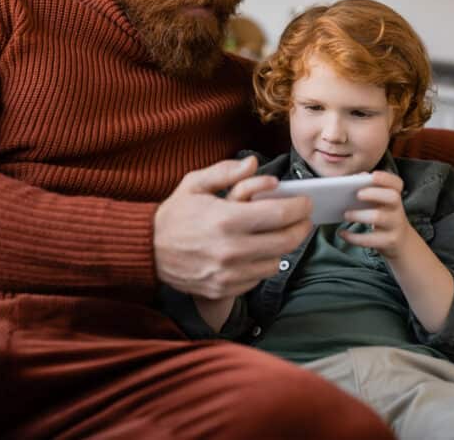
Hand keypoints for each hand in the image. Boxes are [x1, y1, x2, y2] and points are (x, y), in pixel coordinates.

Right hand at [154, 156, 312, 298]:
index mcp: (226, 220)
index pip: (280, 215)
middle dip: (301, 227)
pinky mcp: (224, 288)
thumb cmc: (175, 214)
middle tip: (303, 218)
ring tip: (280, 233)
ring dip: (283, 246)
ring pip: (276, 261)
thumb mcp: (194, 183)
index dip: (300, 207)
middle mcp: (231, 250)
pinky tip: (259, 251)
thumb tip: (255, 164)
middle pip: (286, 241)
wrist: (147, 250)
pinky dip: (264, 263)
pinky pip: (258, 277)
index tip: (306, 202)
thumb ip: (226, 171)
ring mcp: (228, 274)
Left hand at [338, 171, 412, 258]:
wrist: (400, 241)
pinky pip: (370, 239)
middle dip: (374, 193)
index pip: (396, 183)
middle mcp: (398, 208)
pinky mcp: (389, 241)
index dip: (386, 178)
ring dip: (359, 215)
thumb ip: (370, 189)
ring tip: (345, 214)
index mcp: (395, 195)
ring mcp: (395, 225)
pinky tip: (342, 233)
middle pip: (392, 197)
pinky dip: (353, 237)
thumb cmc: (384, 216)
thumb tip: (356, 177)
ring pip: (379, 217)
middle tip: (357, 195)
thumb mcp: (380, 203)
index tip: (373, 175)